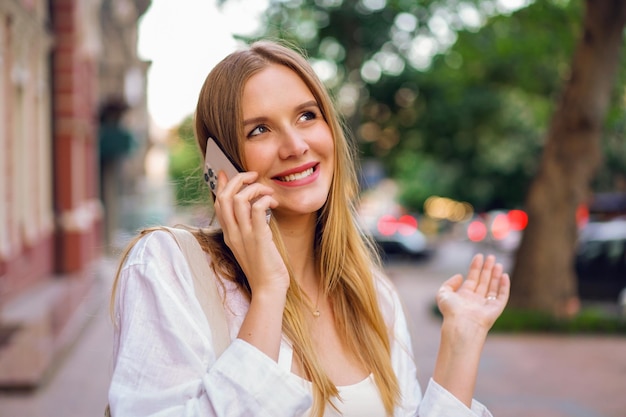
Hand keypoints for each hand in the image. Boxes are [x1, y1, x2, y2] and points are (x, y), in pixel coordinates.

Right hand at [213, 170, 288, 294]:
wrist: (268, 289)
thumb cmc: (264, 268)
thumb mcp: (251, 245)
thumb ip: (249, 228)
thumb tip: (255, 210)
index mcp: (230, 234)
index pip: (218, 204)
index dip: (220, 185)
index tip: (224, 172)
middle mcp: (233, 233)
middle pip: (225, 197)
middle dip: (237, 180)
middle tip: (252, 175)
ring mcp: (244, 236)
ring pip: (238, 200)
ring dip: (254, 188)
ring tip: (267, 190)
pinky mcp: (259, 238)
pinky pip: (256, 209)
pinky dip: (264, 199)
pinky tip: (273, 202)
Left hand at [436, 253, 509, 334]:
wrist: (462, 325)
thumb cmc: (451, 310)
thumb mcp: (443, 293)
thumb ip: (449, 283)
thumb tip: (460, 276)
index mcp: (465, 296)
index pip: (472, 278)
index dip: (475, 267)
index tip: (479, 256)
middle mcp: (476, 300)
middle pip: (484, 281)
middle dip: (487, 269)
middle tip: (491, 257)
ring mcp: (486, 305)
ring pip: (493, 287)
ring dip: (496, 275)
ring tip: (498, 263)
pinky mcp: (496, 309)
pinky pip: (502, 296)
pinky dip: (504, 286)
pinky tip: (504, 276)